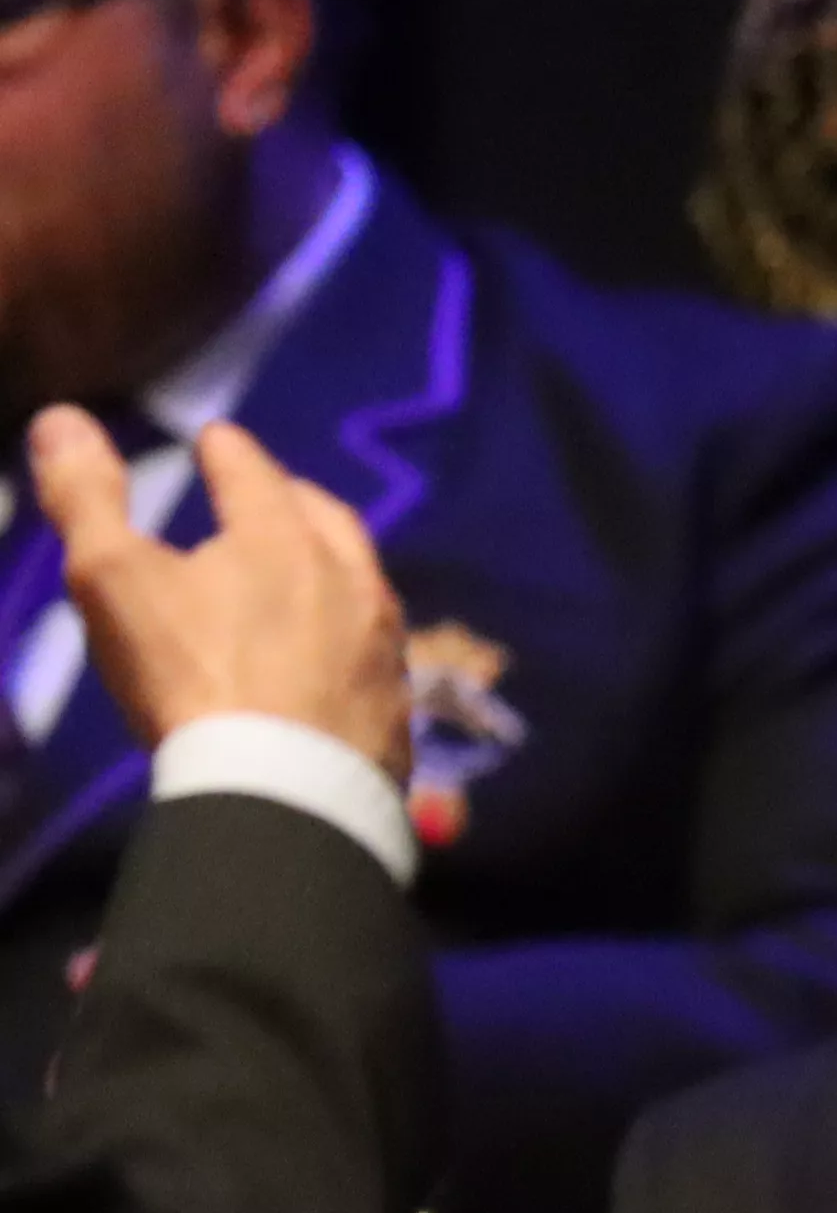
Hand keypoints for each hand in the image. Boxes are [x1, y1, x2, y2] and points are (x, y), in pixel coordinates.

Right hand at [30, 408, 409, 775]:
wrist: (289, 794)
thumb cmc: (193, 679)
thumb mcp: (114, 580)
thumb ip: (88, 498)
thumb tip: (62, 419)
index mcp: (281, 538)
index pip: (253, 473)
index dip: (229, 453)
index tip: (218, 439)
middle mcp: (351, 580)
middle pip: (327, 520)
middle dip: (293, 497)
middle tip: (274, 493)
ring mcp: (386, 646)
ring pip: (364, 582)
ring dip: (334, 563)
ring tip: (312, 565)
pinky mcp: (398, 707)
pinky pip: (377, 650)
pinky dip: (354, 631)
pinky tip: (339, 650)